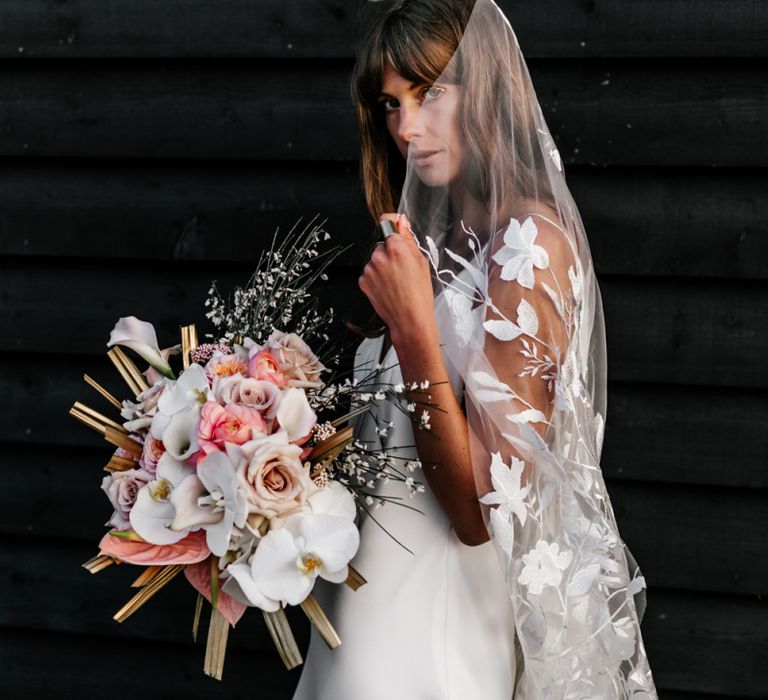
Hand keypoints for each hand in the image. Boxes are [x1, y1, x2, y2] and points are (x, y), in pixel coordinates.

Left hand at [358, 213, 436, 346]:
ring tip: (396, 282)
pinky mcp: (363, 281)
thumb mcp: (421, 262)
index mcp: (396, 248)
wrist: (409, 320)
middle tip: (402, 269)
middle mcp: (379, 256)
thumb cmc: (419, 294)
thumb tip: (402, 222)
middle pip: (382, 244)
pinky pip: (370, 273)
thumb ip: (408, 239)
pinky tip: (388, 288)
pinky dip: (377, 278)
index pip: (387, 222)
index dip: (392, 224)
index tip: (395, 227)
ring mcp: (369, 269)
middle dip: (390, 252)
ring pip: (375, 259)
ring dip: (383, 266)